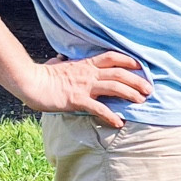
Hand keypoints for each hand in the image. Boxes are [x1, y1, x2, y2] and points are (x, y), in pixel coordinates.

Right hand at [17, 51, 150, 128]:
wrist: (30, 82)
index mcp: (85, 64)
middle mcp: (88, 73)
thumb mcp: (55, 64)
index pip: (112, 57)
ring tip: (142, 102)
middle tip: (149, 89)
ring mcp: (84, 86)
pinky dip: (110, 115)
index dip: (129, 60)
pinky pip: (98, 108)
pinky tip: (119, 122)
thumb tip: (59, 58)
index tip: (142, 66)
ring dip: (130, 94)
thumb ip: (62, 61)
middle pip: (119, 73)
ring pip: (114, 88)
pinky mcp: (77, 100)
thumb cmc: (42, 75)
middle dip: (137, 80)